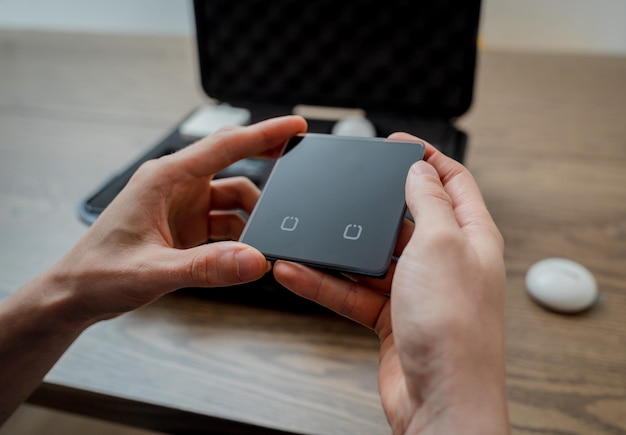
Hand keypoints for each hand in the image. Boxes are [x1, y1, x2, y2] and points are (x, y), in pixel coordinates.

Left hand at [48, 115, 306, 323]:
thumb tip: (255, 260)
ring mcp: (181, 205)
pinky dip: (241, 235)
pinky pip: (225, 221)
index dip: (264, 134)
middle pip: (233, 163)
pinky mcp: (185, 226)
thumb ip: (208, 267)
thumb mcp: (155, 271)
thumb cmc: (99, 273)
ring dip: (253, 217)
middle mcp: (175, 185)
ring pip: (233, 198)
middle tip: (298, 169)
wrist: (76, 294)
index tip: (295, 126)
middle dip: (267, 163)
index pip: (224, 146)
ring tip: (266, 240)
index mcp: (164, 179)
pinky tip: (246, 253)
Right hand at [273, 135, 508, 433]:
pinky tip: (297, 273)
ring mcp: (417, 290)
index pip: (453, 183)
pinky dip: (326, 283)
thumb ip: (428, 202)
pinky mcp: (391, 318)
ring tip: (306, 237)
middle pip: (406, 218)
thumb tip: (420, 170)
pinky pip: (353, 292)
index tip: (396, 145)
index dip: (426, 159)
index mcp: (471, 237)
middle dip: (375, 204)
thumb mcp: (441, 244)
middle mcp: (446, 261)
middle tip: (345, 187)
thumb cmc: (455, 327)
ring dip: (338, 251)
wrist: (441, 402)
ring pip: (371, 258)